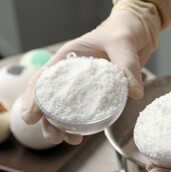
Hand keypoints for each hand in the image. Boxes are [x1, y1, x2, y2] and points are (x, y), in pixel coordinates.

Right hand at [21, 0, 160, 143]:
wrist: (137, 32)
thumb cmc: (123, 31)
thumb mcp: (124, 44)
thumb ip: (128, 66)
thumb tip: (134, 93)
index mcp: (69, 57)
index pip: (44, 78)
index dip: (34, 98)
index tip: (31, 117)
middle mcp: (73, 73)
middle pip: (52, 99)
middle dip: (48, 120)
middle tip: (56, 137)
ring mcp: (85, 84)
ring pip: (66, 108)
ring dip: (64, 126)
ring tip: (71, 140)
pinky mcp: (98, 91)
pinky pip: (86, 109)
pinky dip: (82, 123)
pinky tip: (84, 135)